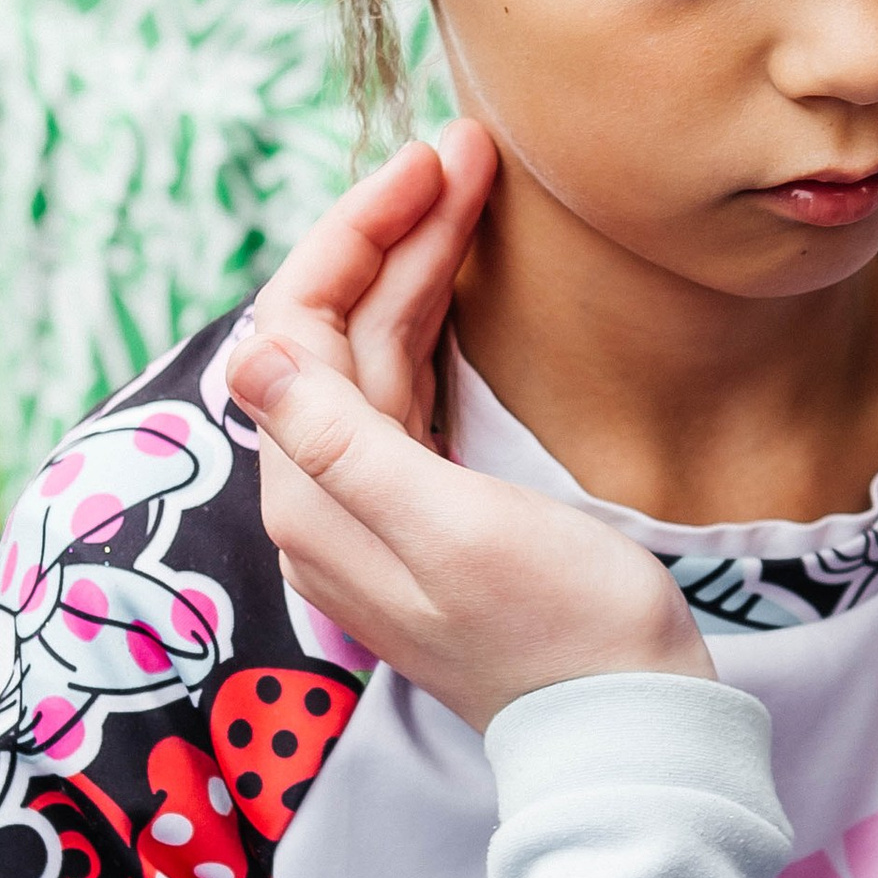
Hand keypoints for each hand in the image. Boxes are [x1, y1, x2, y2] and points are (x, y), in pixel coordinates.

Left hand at [226, 128, 713, 731]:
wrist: (627, 731)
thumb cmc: (558, 633)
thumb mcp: (452, 529)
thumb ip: (344, 443)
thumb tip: (250, 350)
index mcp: (314, 499)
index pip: (297, 326)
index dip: (357, 232)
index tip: (437, 162)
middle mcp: (327, 502)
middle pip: (337, 332)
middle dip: (396, 231)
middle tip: (470, 146)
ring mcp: (378, 510)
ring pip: (378, 356)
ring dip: (419, 266)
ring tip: (475, 183)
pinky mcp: (432, 517)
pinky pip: (411, 393)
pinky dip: (437, 322)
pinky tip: (464, 280)